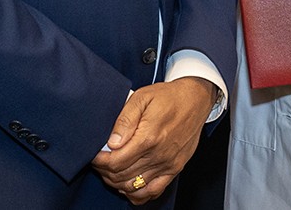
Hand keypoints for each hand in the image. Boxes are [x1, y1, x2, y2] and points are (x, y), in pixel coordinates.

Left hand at [91, 77, 215, 204]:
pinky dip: (137, 194)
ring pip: (134, 187)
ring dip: (117, 182)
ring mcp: (168, 164)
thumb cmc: (169, 96)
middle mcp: (159, 155)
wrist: (196, 99)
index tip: (95, 155)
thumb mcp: (142, 97)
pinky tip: (129, 184)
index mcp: (149, 137)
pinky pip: (153, 192)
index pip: (115, 162)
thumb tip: (112, 142)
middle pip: (121, 176)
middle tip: (101, 161)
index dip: (100, 161)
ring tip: (112, 170)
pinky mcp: (175, 169)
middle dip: (105, 171)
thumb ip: (125, 120)